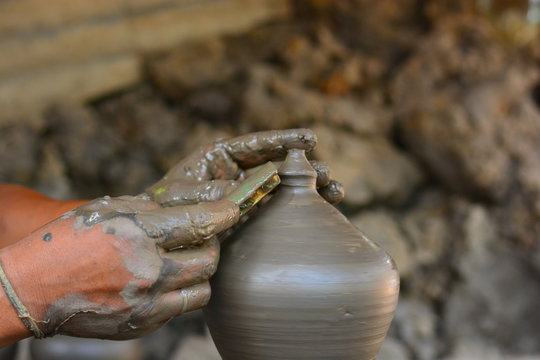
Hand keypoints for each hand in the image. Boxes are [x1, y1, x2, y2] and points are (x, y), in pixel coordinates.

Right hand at [0, 195, 238, 339]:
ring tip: (183, 260)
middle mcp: (149, 272)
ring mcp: (147, 304)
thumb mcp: (109, 209)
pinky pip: (180, 309)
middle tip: (202, 236)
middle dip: (212, 243)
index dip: (224, 214)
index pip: (200, 223)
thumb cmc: (68, 241)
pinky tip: (161, 282)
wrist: (32, 289)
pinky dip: (179, 292)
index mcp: (140, 236)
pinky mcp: (143, 325)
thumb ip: (154, 208)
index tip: (233, 209)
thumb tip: (193, 205)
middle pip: (210, 259)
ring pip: (203, 288)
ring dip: (200, 271)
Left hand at [147, 129, 343, 205]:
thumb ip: (210, 193)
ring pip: (284, 186)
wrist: (156, 239)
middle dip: (305, 168)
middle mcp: (237, 173)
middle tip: (326, 175)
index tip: (310, 139)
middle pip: (277, 164)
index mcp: (219, 158)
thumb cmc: (161, 210)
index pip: (256, 144)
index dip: (284, 140)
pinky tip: (321, 211)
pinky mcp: (250, 217)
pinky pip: (278, 209)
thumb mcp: (180, 198)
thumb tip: (245, 192)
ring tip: (335, 192)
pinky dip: (299, 209)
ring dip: (310, 188)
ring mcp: (245, 195)